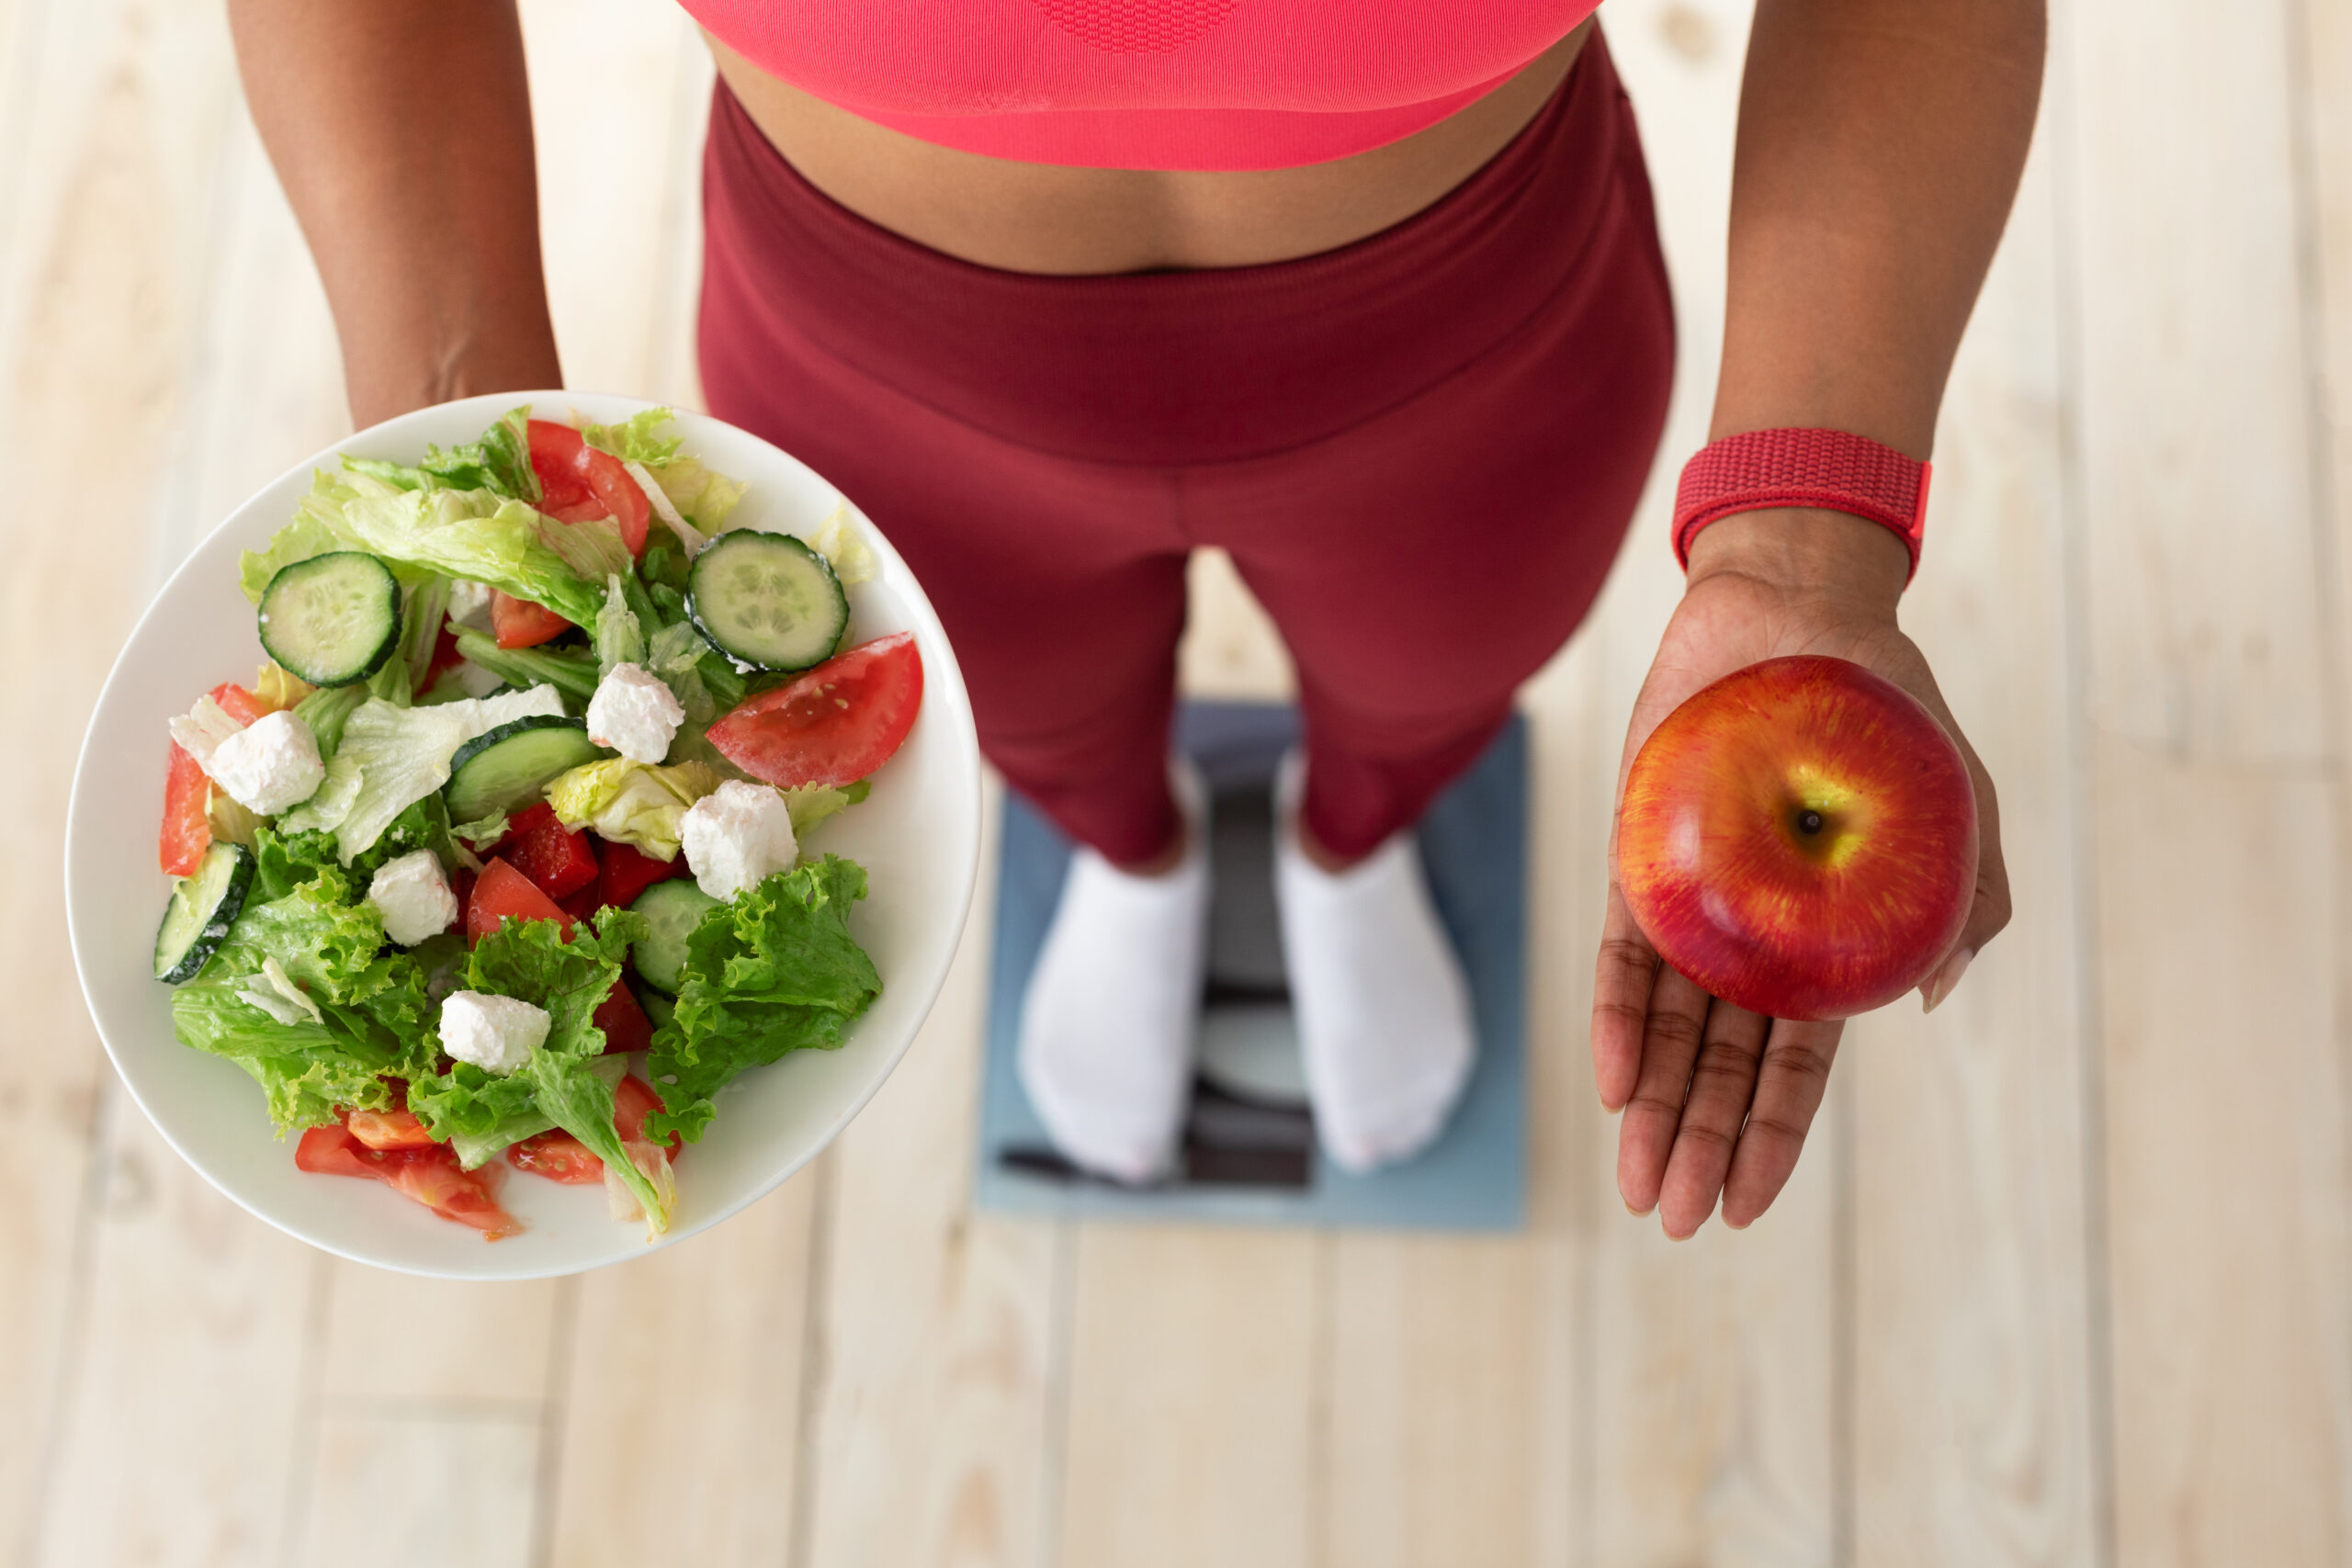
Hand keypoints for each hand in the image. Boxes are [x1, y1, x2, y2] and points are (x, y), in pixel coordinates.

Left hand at [1591, 508, 2009, 1237]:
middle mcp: (1747, 937)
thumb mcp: (1956, 811)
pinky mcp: (1638, 857)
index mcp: (1821, 944)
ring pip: (1665, 1027)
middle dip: (1697, 1143)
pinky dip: (1617, 1017)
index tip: (1745, 1209)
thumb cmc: (1888, 713)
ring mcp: (1689, 900)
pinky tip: (1614, 1082)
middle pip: (1717, 1064)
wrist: (1805, 611)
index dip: (1769, 1136)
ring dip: (1653, 1105)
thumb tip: (1921, 1005)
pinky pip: (1622, 953)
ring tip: (1639, 1181)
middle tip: (1677, 1219)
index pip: (1792, 1063)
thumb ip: (1960, 907)